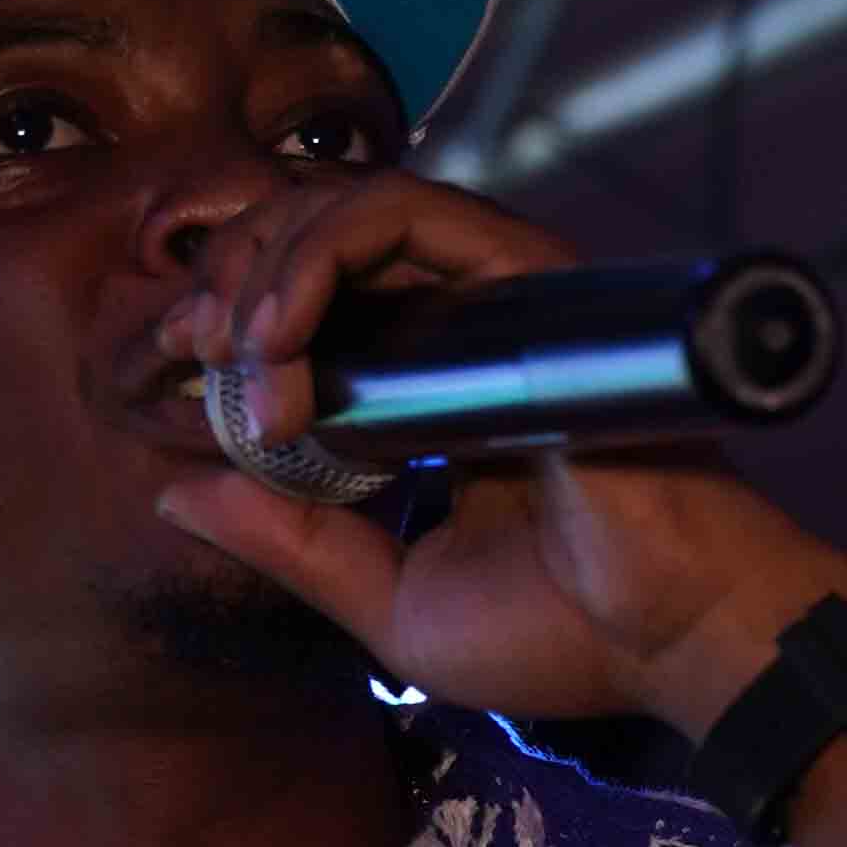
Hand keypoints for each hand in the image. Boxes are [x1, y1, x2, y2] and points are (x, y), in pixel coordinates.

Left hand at [151, 165, 846, 733]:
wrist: (671, 639)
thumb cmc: (564, 634)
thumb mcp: (386, 599)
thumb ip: (287, 543)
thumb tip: (175, 487)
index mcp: (421, 397)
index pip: (304, 311)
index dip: (226, 325)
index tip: (179, 379)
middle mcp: (455, 330)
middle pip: (309, 239)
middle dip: (227, 282)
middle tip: (194, 354)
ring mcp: (492, 297)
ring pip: (342, 207)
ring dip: (263, 266)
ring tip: (238, 350)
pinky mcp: (522, 275)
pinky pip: (399, 210)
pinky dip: (318, 251)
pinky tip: (280, 330)